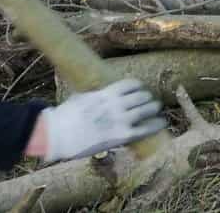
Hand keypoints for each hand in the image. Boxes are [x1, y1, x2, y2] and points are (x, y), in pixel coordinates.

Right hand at [35, 79, 166, 161]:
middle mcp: (116, 104)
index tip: (141, 89)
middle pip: (142, 96)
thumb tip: (95, 92)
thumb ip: (93, 94)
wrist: (57, 136)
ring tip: (157, 109)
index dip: (138, 86)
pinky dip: (155, 124)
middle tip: (150, 101)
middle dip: (147, 98)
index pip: (131, 84)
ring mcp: (120, 119)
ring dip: (154, 108)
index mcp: (106, 93)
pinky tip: (162, 122)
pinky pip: (145, 128)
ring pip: (146, 109)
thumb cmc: (64, 118)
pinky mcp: (121, 135)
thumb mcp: (80, 98)